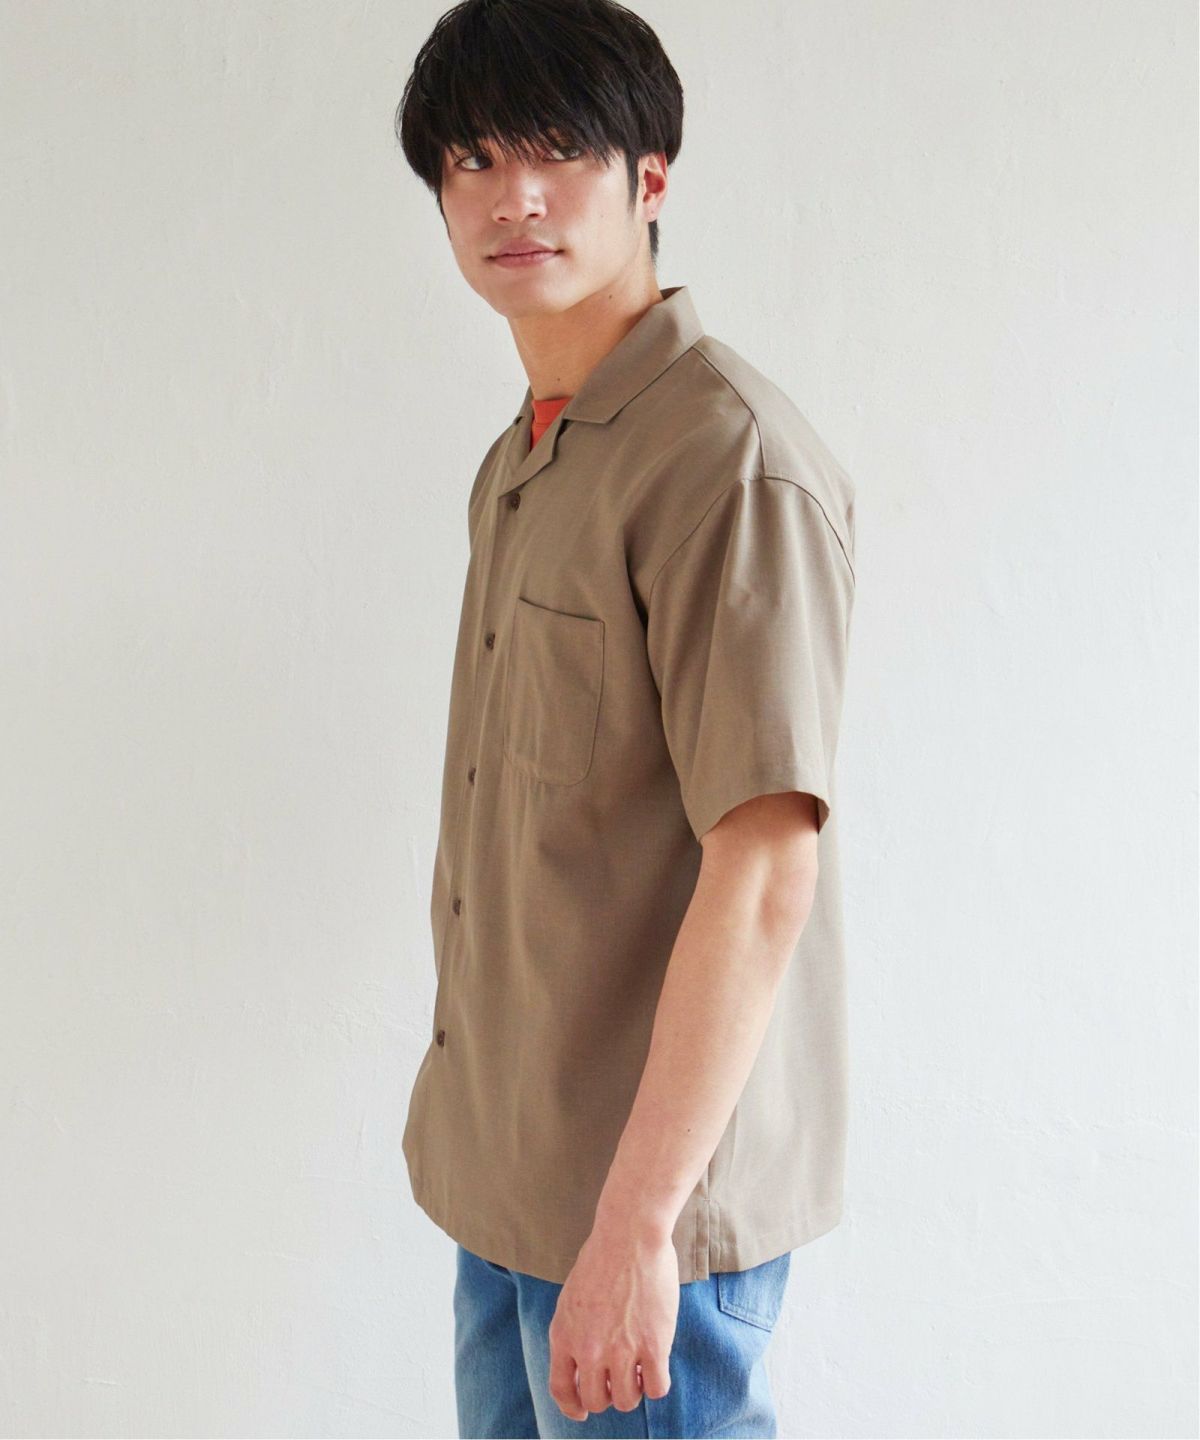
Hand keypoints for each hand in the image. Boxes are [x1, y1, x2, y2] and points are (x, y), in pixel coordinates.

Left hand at [547, 1222, 677, 1421]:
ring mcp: (621, 1350)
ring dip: (633, 1390)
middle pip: (596, 1401)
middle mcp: (589, 1349)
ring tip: (639, 1369)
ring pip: (626, 1400)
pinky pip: (656, 1388)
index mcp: (564, 1335)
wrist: (629, 1236)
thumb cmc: (602, 1259)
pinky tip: (656, 1364)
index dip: (572, 1407)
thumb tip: (582, 1364)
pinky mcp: (653, 1345)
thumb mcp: (571, 1298)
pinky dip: (656, 1383)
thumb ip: (573, 1332)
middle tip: (619, 1378)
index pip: (561, 1389)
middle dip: (608, 1395)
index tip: (582, 1411)